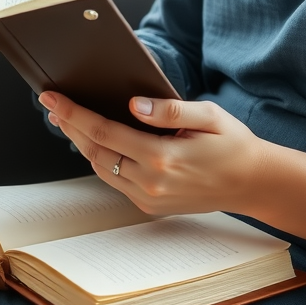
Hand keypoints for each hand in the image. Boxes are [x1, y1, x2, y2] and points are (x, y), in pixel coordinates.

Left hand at [38, 92, 267, 217]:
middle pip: (94, 152)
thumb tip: (133, 105)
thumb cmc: (233, 144)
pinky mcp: (150, 205)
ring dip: (82, 144)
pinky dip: (101, 159)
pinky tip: (98, 141)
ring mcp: (149, 198)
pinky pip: (115, 180)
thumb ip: (170, 110)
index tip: (53, 99)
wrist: (252, 183)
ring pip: (101, 168)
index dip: (74, 114)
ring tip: (69, 120)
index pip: (105, 132)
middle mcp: (151, 182)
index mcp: (163, 157)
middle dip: (70, 126)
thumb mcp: (209, 116)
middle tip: (53, 105)